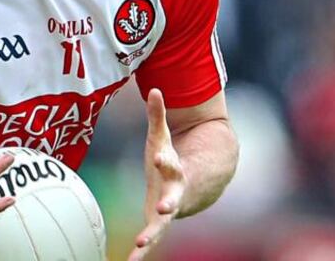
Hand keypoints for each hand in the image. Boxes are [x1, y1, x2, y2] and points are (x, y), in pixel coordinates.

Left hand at [129, 89, 185, 260]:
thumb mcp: (163, 137)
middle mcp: (174, 193)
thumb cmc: (171, 157)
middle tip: (165, 209)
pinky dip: (141, 252)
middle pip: (172, 199)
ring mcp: (168, 211)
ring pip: (161, 225)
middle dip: (169, 204)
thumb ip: (158, 116)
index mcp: (174, 170)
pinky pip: (150, 239)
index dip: (167, 160)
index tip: (161, 159)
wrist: (194, 184)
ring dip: (152, 236)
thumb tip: (155, 89)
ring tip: (141, 247)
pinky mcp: (158, 223)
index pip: (171, 163)